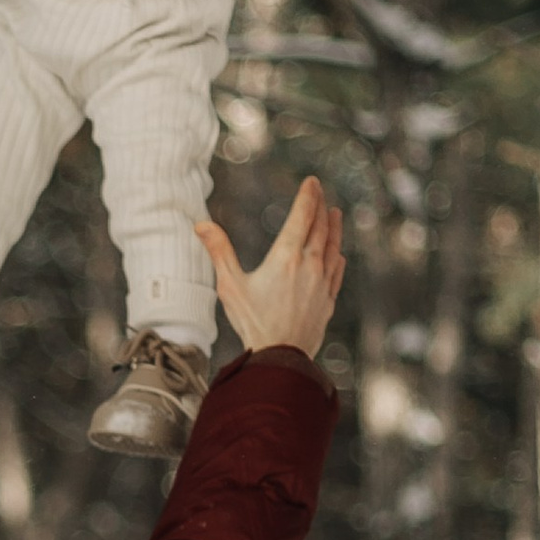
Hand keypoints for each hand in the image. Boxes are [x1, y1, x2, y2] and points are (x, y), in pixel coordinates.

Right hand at [197, 177, 344, 359]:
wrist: (280, 357)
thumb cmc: (253, 322)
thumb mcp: (230, 285)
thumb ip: (219, 251)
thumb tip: (201, 225)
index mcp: (286, 257)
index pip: (302, 216)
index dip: (308, 196)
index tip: (312, 182)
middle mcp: (310, 265)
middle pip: (321, 227)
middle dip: (321, 207)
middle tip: (321, 193)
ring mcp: (322, 283)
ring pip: (333, 246)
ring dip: (334, 227)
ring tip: (335, 214)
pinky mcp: (328, 300)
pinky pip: (337, 271)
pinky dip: (337, 256)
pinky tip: (338, 254)